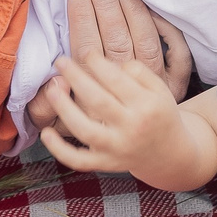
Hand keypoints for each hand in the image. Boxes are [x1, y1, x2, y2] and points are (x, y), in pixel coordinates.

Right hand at [27, 0, 190, 140]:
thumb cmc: (103, 135)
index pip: (89, 51)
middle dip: (104, 6)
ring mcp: (157, 85)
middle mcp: (131, 92)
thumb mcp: (70, 126)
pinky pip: (177, 52)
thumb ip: (50, 108)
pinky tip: (149, 6)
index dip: (82, 20)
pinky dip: (166, 28)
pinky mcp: (177, 82)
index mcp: (102, 101)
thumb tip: (48, 84)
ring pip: (145, 39)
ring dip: (129, 8)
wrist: (154, 152)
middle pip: (118, 39)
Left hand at [39, 52, 197, 185]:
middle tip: (61, 61)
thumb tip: (108, 64)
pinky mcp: (105, 164)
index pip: (116, 80)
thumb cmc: (161, 115)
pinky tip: (46, 133)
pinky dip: (59, 150)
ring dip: (64, 108)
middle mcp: (132, 128)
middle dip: (76, 77)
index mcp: (147, 106)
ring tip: (53, 88)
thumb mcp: (160, 90)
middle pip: (97, 100)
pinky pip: (79, 160)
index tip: (86, 53)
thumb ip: (139, 72)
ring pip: (84, 129)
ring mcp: (117, 148)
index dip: (97, 63)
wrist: (170, 154)